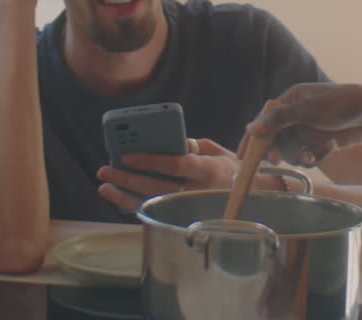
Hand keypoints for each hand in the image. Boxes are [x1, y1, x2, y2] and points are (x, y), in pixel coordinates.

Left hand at [95, 138, 281, 211]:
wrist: (257, 202)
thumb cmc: (235, 173)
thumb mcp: (221, 153)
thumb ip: (196, 146)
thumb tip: (173, 142)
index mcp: (208, 171)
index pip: (174, 164)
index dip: (148, 160)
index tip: (126, 155)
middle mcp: (199, 192)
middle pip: (157, 186)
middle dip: (128, 178)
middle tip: (105, 169)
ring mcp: (192, 210)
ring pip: (153, 204)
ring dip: (125, 196)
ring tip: (105, 186)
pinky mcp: (186, 220)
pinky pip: (158, 214)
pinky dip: (136, 207)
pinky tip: (120, 199)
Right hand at [242, 84, 361, 167]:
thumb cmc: (344, 104)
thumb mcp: (309, 111)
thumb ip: (279, 119)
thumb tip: (251, 128)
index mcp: (290, 100)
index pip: (264, 121)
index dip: (253, 139)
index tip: (243, 157)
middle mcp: (297, 114)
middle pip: (276, 139)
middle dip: (279, 150)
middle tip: (277, 161)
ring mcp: (310, 128)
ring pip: (292, 150)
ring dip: (301, 154)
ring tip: (314, 153)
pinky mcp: (322, 141)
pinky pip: (309, 155)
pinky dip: (316, 155)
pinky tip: (329, 148)